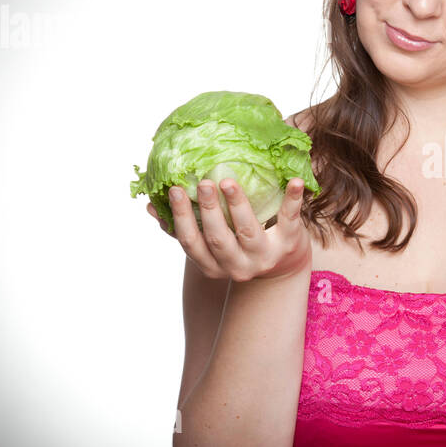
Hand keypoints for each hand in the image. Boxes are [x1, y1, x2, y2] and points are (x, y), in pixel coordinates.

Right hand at [147, 177, 311, 281]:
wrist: (283, 264)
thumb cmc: (237, 245)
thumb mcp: (210, 243)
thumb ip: (182, 227)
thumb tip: (151, 205)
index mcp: (213, 265)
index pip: (191, 242)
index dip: (181, 218)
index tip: (175, 190)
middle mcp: (237, 266)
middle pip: (218, 238)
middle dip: (209, 210)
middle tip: (202, 183)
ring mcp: (264, 256)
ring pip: (248, 231)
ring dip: (238, 205)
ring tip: (229, 181)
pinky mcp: (289, 243)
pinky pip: (289, 219)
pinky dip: (292, 199)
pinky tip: (295, 181)